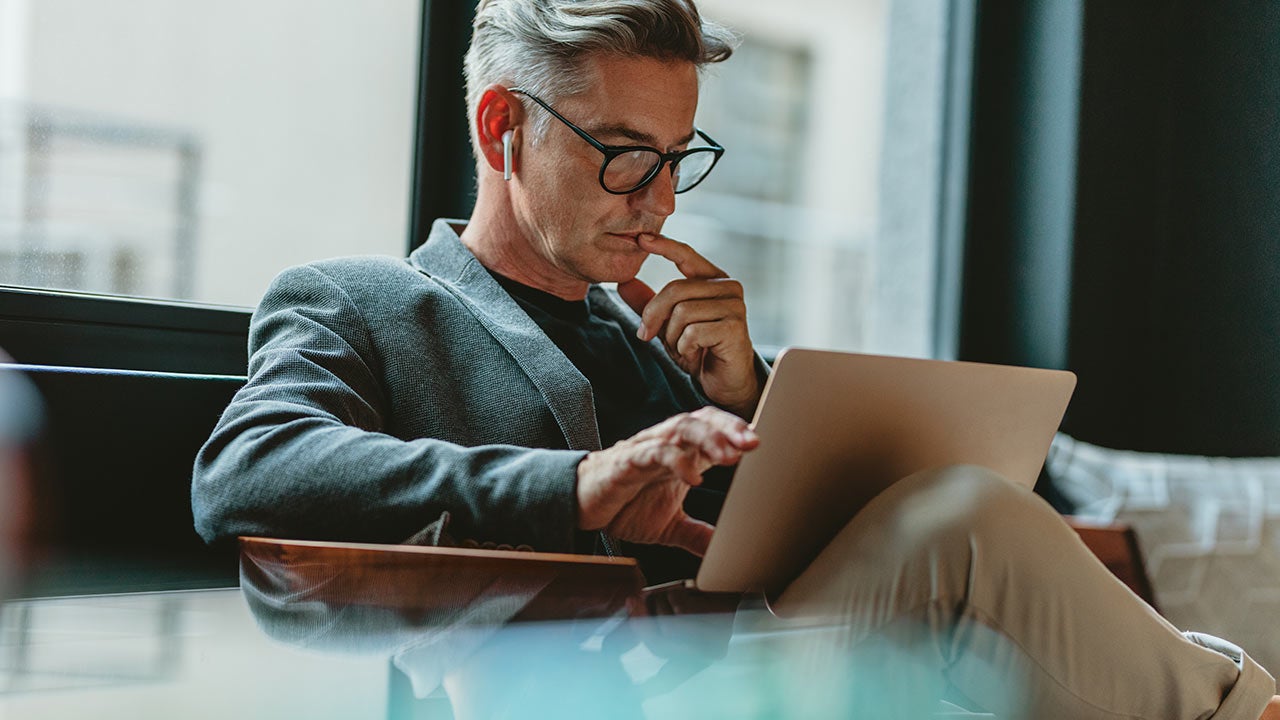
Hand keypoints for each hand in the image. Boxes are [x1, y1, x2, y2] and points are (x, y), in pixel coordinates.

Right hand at [576, 407, 758, 555]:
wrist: (580, 506)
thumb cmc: (624, 505)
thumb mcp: (670, 526)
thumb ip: (699, 535)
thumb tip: (727, 553)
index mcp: (682, 454)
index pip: (714, 430)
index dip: (738, 433)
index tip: (762, 444)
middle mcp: (667, 445)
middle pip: (703, 420)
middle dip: (730, 428)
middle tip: (754, 442)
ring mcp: (647, 449)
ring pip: (681, 428)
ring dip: (709, 438)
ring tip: (730, 454)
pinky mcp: (626, 461)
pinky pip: (654, 453)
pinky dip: (676, 461)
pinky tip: (693, 476)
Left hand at [618, 233, 760, 417]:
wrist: (724, 382)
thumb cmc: (699, 350)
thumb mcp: (667, 324)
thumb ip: (648, 304)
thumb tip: (624, 283)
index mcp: (712, 280)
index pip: (686, 255)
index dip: (664, 245)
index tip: (640, 238)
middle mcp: (728, 287)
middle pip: (675, 289)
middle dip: (654, 316)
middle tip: (646, 335)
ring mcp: (734, 306)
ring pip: (682, 312)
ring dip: (672, 337)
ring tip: (683, 348)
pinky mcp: (735, 326)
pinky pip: (693, 332)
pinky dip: (685, 348)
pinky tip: (695, 354)